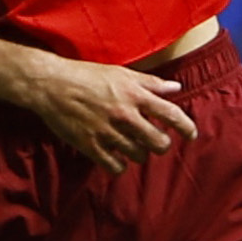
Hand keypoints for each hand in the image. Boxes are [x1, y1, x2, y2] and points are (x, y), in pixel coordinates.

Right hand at [6, 54, 196, 170]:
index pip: (171, 114)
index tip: (191, 135)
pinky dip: (120, 166)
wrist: (50, 85)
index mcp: (134, 95)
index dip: (186, 127)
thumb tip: (175, 89)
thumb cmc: (86, 75)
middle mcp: (125, 115)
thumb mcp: (121, 73)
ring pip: (138, 156)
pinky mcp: (91, 146)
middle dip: (161, 145)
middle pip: (158, 142)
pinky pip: (115, 167)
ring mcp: (108, 133)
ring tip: (132, 147)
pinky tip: (116, 158)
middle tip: (156, 143)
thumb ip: (150, 83)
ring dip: (140, 154)